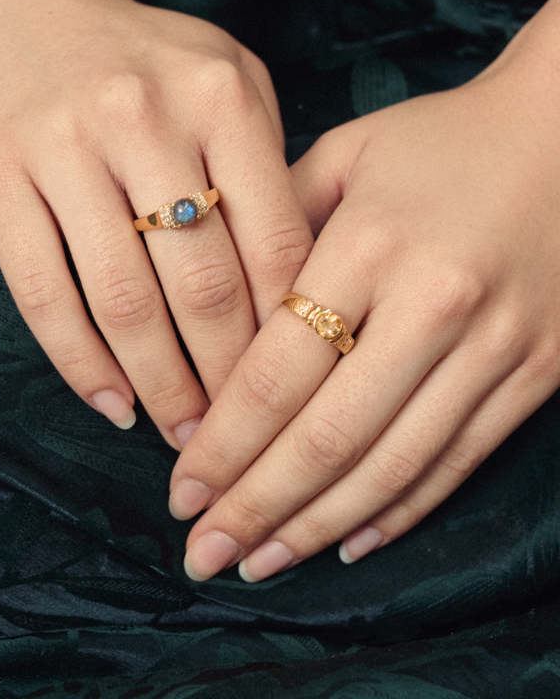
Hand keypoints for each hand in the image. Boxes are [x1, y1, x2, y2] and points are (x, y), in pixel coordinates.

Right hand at [0, 0, 310, 447]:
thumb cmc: (145, 56)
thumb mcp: (227, 78)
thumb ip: (268, 164)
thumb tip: (292, 292)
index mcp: (220, 97)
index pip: (274, 242)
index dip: (288, 335)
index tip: (295, 393)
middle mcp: (144, 117)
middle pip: (203, 285)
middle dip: (227, 380)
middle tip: (240, 436)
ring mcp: (62, 144)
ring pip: (124, 301)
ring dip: (159, 386)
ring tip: (181, 436)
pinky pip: (42, 292)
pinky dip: (79, 362)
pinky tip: (110, 402)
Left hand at [170, 0, 559, 579]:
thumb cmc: (440, 140)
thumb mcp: (346, 154)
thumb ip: (274, 222)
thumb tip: (212, 302)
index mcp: (374, 243)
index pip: (280, 370)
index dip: (224, 443)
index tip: (178, 490)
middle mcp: (436, 303)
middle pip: (328, 433)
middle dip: (257, 505)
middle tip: (205, 554)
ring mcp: (496, 346)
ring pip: (392, 463)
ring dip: (318, 524)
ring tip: (261, 563)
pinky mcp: (536, 372)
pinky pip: (458, 459)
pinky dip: (400, 509)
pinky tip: (348, 541)